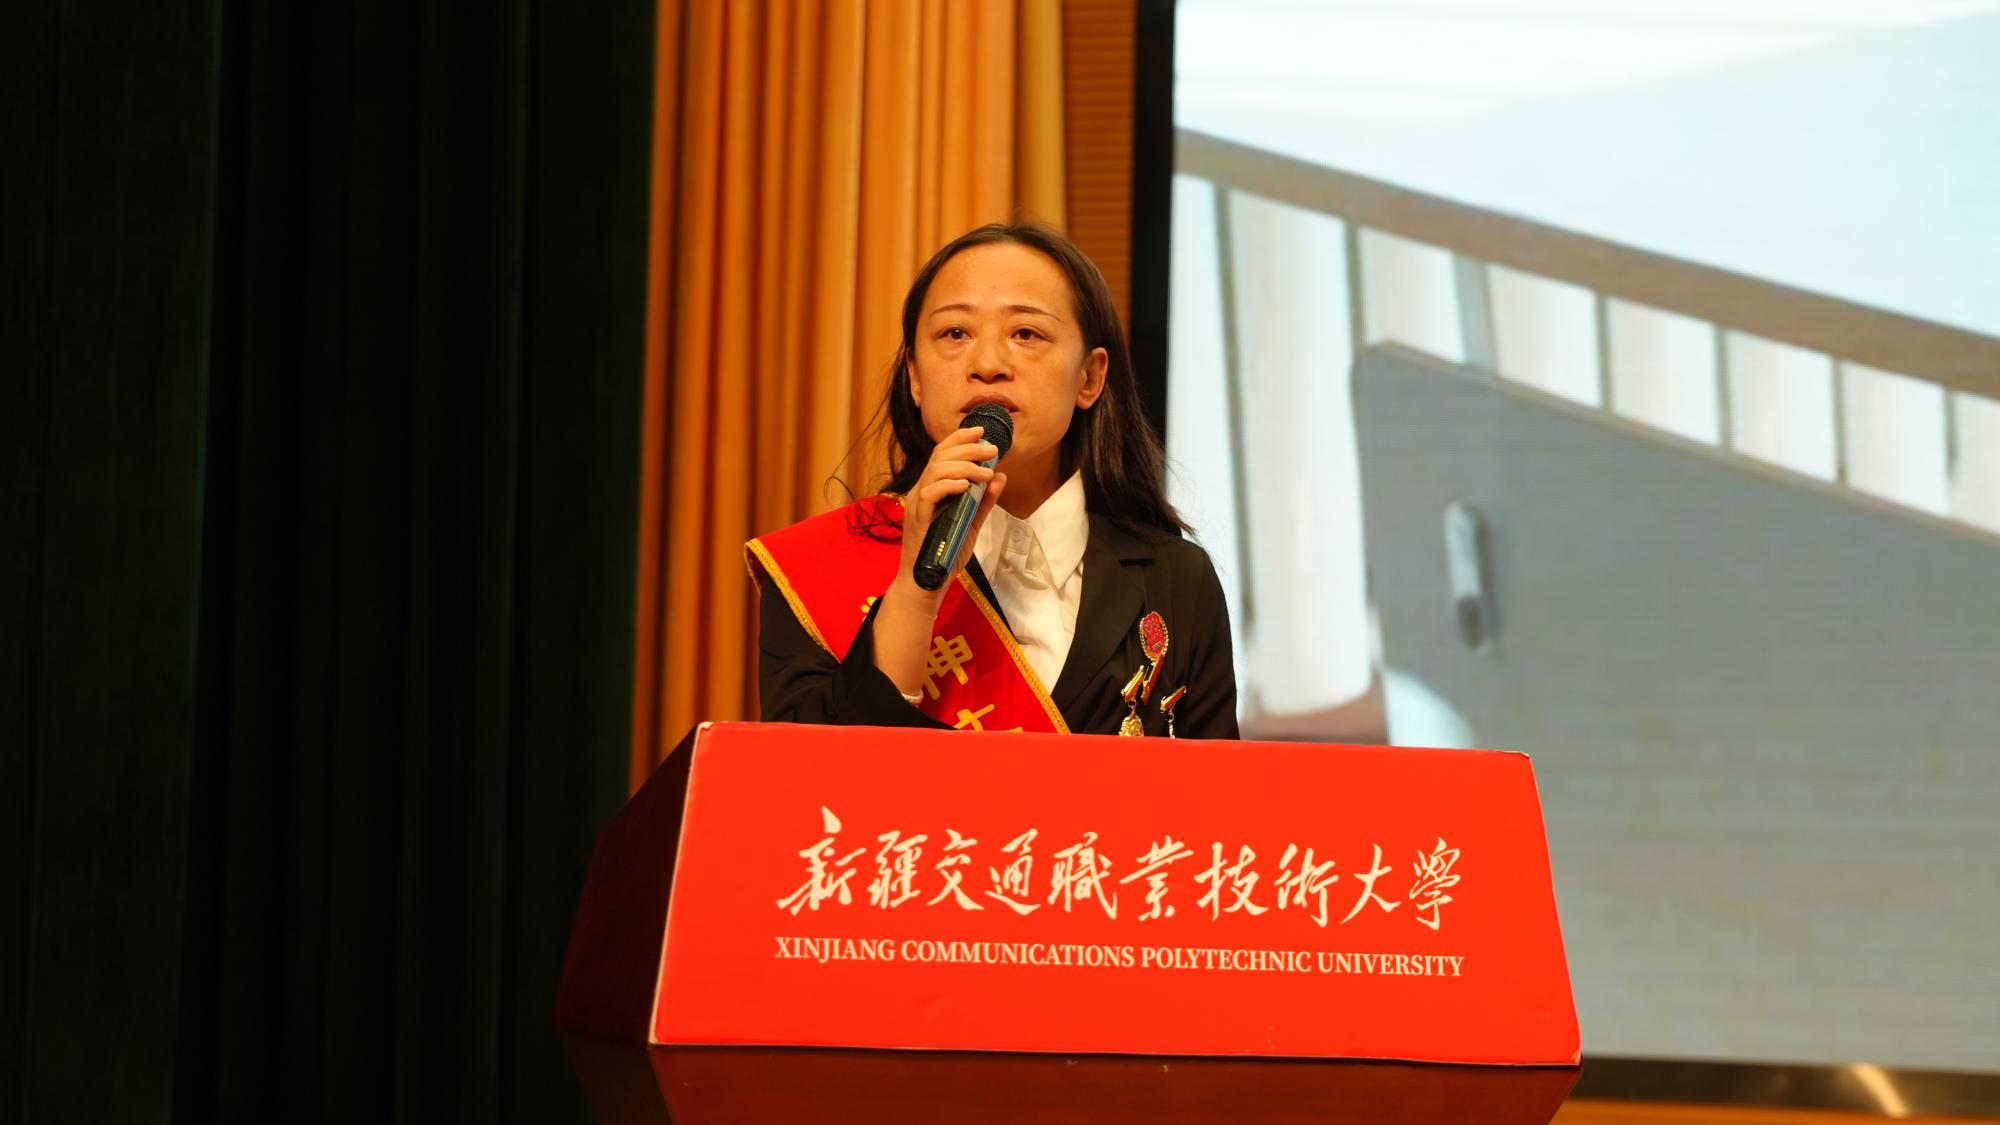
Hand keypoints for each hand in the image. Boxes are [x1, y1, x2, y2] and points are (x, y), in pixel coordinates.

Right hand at [873, 424, 1006, 700]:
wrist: (928, 582)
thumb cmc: (946, 553)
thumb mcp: (972, 522)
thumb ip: (985, 500)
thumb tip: (1001, 476)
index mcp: (933, 488)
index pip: (942, 454)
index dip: (960, 438)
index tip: (981, 430)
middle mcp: (922, 491)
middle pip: (940, 457)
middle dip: (968, 448)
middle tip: (992, 449)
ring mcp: (918, 504)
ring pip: (936, 471)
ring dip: (965, 467)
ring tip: (986, 471)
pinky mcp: (918, 518)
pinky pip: (930, 493)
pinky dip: (949, 485)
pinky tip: (967, 486)